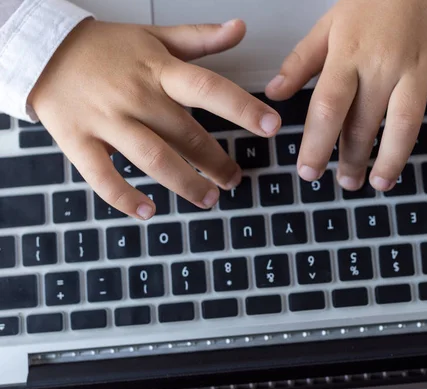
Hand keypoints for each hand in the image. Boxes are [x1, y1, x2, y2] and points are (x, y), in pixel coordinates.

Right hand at [30, 18, 281, 219]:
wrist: (44, 51)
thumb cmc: (107, 48)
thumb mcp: (154, 37)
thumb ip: (199, 38)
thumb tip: (241, 28)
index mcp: (158, 70)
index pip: (207, 88)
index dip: (242, 108)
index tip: (272, 127)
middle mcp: (136, 96)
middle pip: (186, 134)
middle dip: (217, 162)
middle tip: (234, 179)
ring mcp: (106, 121)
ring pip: (153, 159)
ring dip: (185, 184)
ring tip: (208, 199)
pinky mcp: (78, 141)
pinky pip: (102, 176)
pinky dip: (125, 198)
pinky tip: (148, 211)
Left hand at [266, 0, 426, 190]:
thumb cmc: (370, 4)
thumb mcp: (328, 26)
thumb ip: (300, 62)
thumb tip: (274, 93)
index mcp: (348, 55)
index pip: (327, 107)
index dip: (316, 144)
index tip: (308, 172)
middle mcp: (382, 64)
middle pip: (364, 122)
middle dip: (352, 159)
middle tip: (346, 183)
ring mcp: (418, 65)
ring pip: (405, 119)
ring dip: (393, 157)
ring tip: (381, 182)